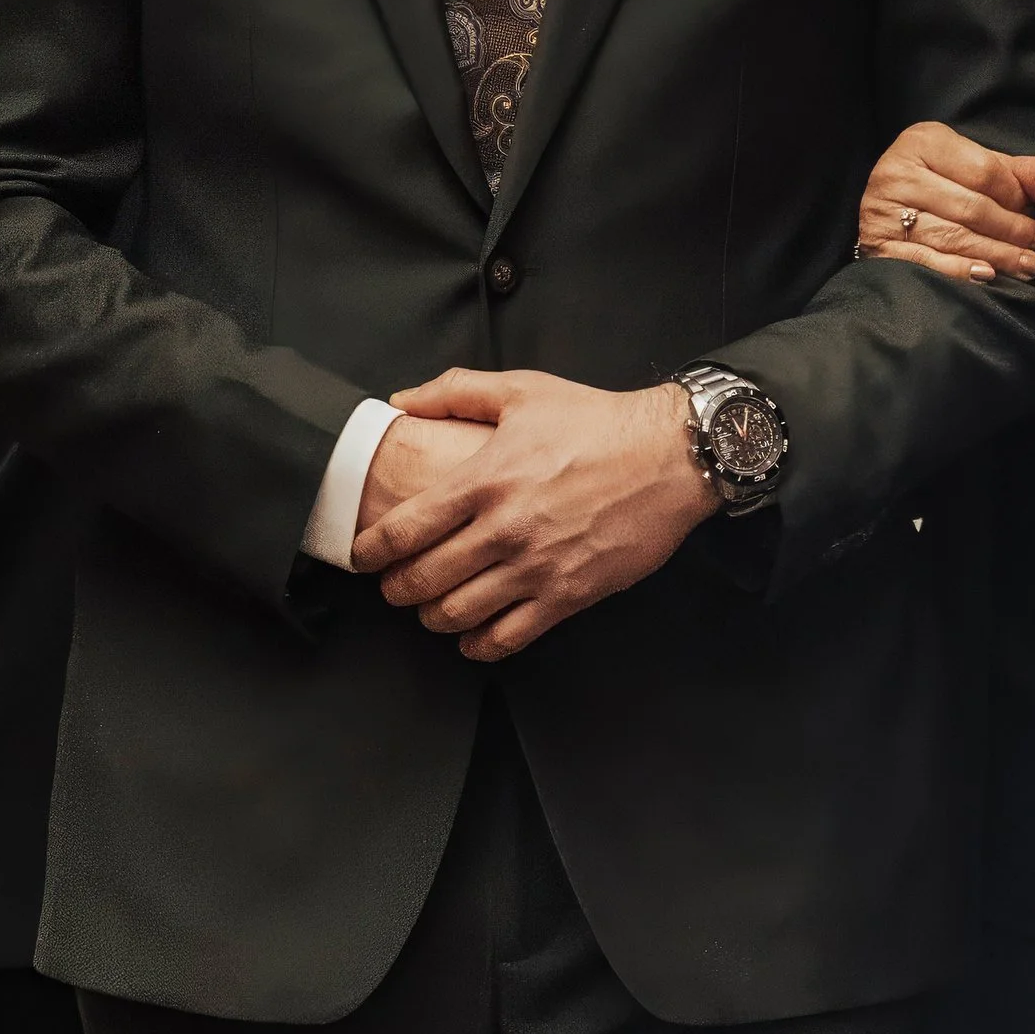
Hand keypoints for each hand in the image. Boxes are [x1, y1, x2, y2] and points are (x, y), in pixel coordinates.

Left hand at [352, 368, 714, 660]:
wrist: (671, 455)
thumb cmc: (597, 421)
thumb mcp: (523, 389)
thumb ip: (455, 392)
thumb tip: (400, 402)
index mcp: (485, 478)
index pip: (405, 528)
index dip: (372, 550)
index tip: (363, 556)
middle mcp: (505, 527)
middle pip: (425, 578)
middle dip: (397, 589)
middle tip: (394, 587)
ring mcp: (537, 566)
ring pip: (460, 613)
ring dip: (433, 617)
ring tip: (431, 609)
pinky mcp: (569, 593)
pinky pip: (510, 636)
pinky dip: (480, 644)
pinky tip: (472, 637)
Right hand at [856, 121, 1034, 282]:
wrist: (885, 210)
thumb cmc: (940, 185)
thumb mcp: (974, 168)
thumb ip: (1017, 174)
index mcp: (923, 142)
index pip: (984, 172)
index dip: (1017, 199)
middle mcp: (897, 171)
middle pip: (971, 207)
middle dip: (1014, 232)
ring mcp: (882, 210)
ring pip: (953, 237)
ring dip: (998, 256)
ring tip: (1028, 268)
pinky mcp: (876, 246)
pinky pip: (926, 263)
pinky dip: (959, 272)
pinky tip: (988, 278)